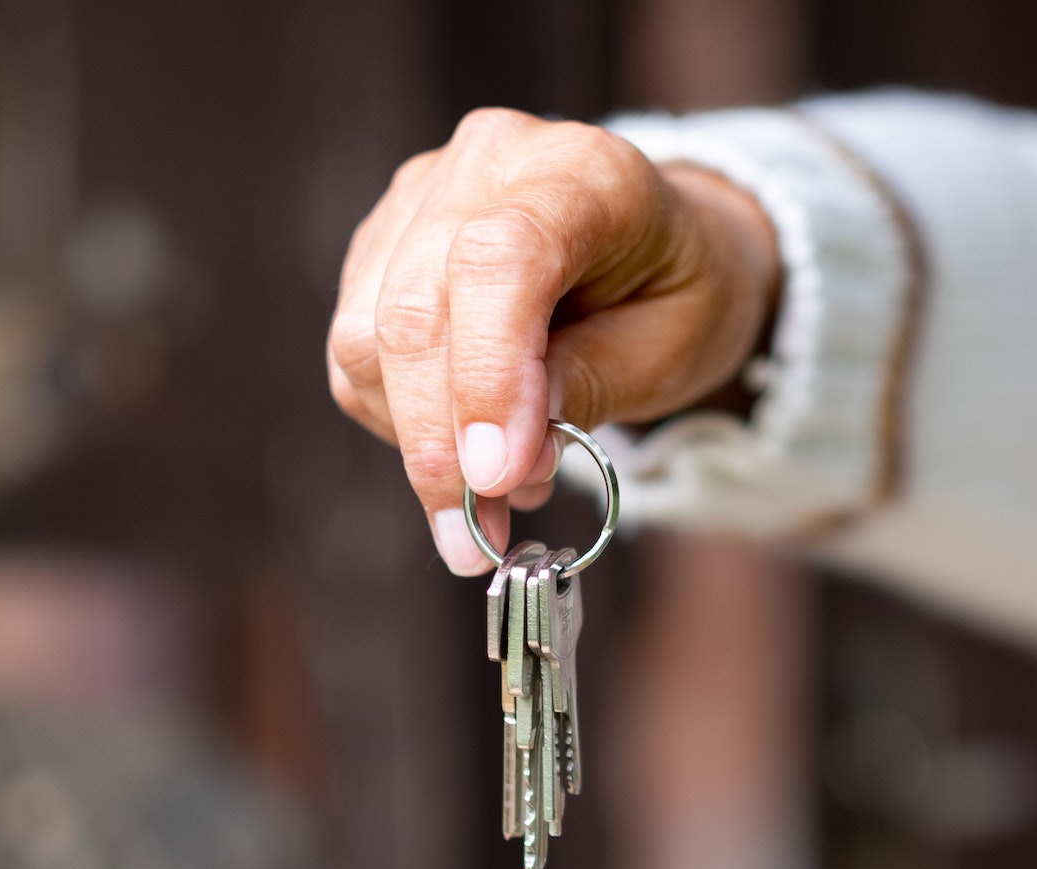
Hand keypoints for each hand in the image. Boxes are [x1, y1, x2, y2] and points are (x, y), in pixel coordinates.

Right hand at [326, 109, 780, 573]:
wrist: (658, 244)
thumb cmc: (678, 292)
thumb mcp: (675, 347)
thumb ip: (591, 387)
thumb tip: (504, 456)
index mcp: (582, 170)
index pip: (498, 260)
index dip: (486, 375)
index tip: (493, 478)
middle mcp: (485, 164)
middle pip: (415, 309)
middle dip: (441, 445)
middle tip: (479, 536)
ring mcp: (420, 197)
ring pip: (368, 339)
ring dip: (418, 446)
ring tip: (492, 499)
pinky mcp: (382, 245)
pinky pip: (358, 354)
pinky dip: (402, 424)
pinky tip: (463, 451)